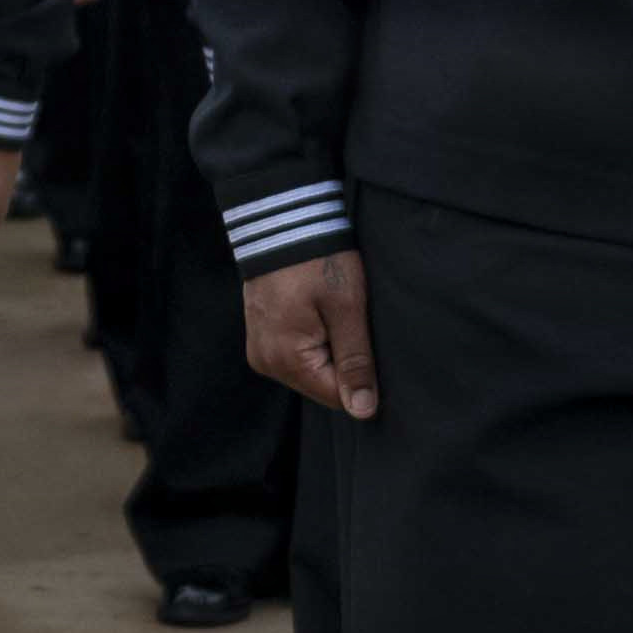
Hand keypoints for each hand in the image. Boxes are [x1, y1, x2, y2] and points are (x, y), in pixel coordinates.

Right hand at [243, 247, 377, 421]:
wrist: (282, 221)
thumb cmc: (317, 260)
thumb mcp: (347, 308)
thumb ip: (355, 362)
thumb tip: (363, 411)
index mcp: (286, 360)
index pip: (338, 398)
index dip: (364, 378)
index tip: (371, 342)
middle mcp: (266, 363)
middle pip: (323, 386)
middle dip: (346, 363)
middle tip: (354, 322)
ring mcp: (260, 351)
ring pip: (312, 371)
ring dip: (331, 351)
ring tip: (335, 314)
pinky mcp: (261, 338)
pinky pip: (297, 356)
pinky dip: (315, 342)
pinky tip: (321, 314)